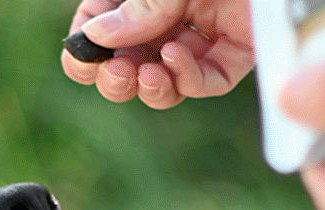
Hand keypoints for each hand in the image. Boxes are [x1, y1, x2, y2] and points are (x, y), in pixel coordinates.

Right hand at [61, 0, 253, 108]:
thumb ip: (142, 4)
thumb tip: (97, 37)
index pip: (103, 25)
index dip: (87, 46)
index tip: (83, 57)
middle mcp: (172, 11)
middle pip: (132, 62)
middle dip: (116, 76)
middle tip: (116, 74)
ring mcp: (206, 32)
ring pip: (167, 80)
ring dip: (150, 86)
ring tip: (146, 75)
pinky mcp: (241, 49)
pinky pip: (208, 79)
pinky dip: (188, 77)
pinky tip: (178, 58)